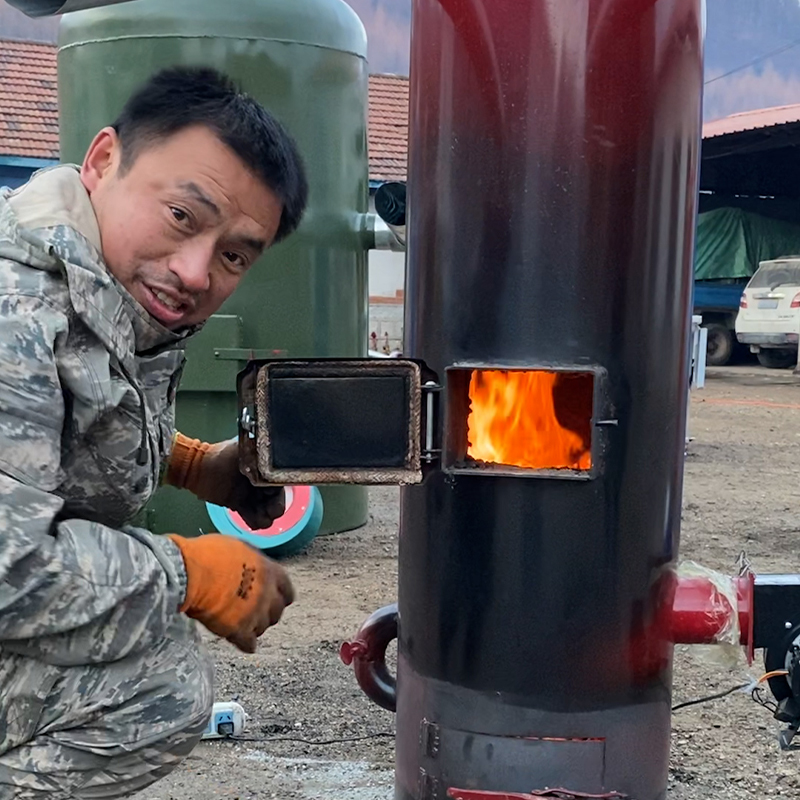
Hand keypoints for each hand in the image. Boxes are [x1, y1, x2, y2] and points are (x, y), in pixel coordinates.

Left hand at [164, 433, 285, 529]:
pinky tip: (254, 522)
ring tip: (260, 517)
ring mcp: (251, 495)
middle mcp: (261, 482)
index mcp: (265, 468)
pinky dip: (255, 522)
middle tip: (269, 510)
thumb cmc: (220, 455)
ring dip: (265, 517)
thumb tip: (273, 457)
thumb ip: (260, 455)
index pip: (280, 482)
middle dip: (274, 507)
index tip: (271, 493)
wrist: (197, 467)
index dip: (279, 490)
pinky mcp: (240, 506)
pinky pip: (253, 518)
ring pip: (266, 512)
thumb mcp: (244, 451)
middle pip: (276, 499)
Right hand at [167, 533, 294, 652]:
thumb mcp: (238, 547)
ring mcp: (255, 613)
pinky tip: (240, 642)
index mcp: (269, 571)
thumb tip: (247, 565)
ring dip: (255, 627)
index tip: (278, 599)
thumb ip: (250, 561)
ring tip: (244, 624)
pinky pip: (248, 644)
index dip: (281, 595)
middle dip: (268, 612)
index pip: (286, 589)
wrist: (190, 573)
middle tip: (256, 612)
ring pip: (263, 627)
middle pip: (277, 611)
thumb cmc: (208, 554)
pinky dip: (245, 644)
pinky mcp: (239, 630)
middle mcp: (267, 593)